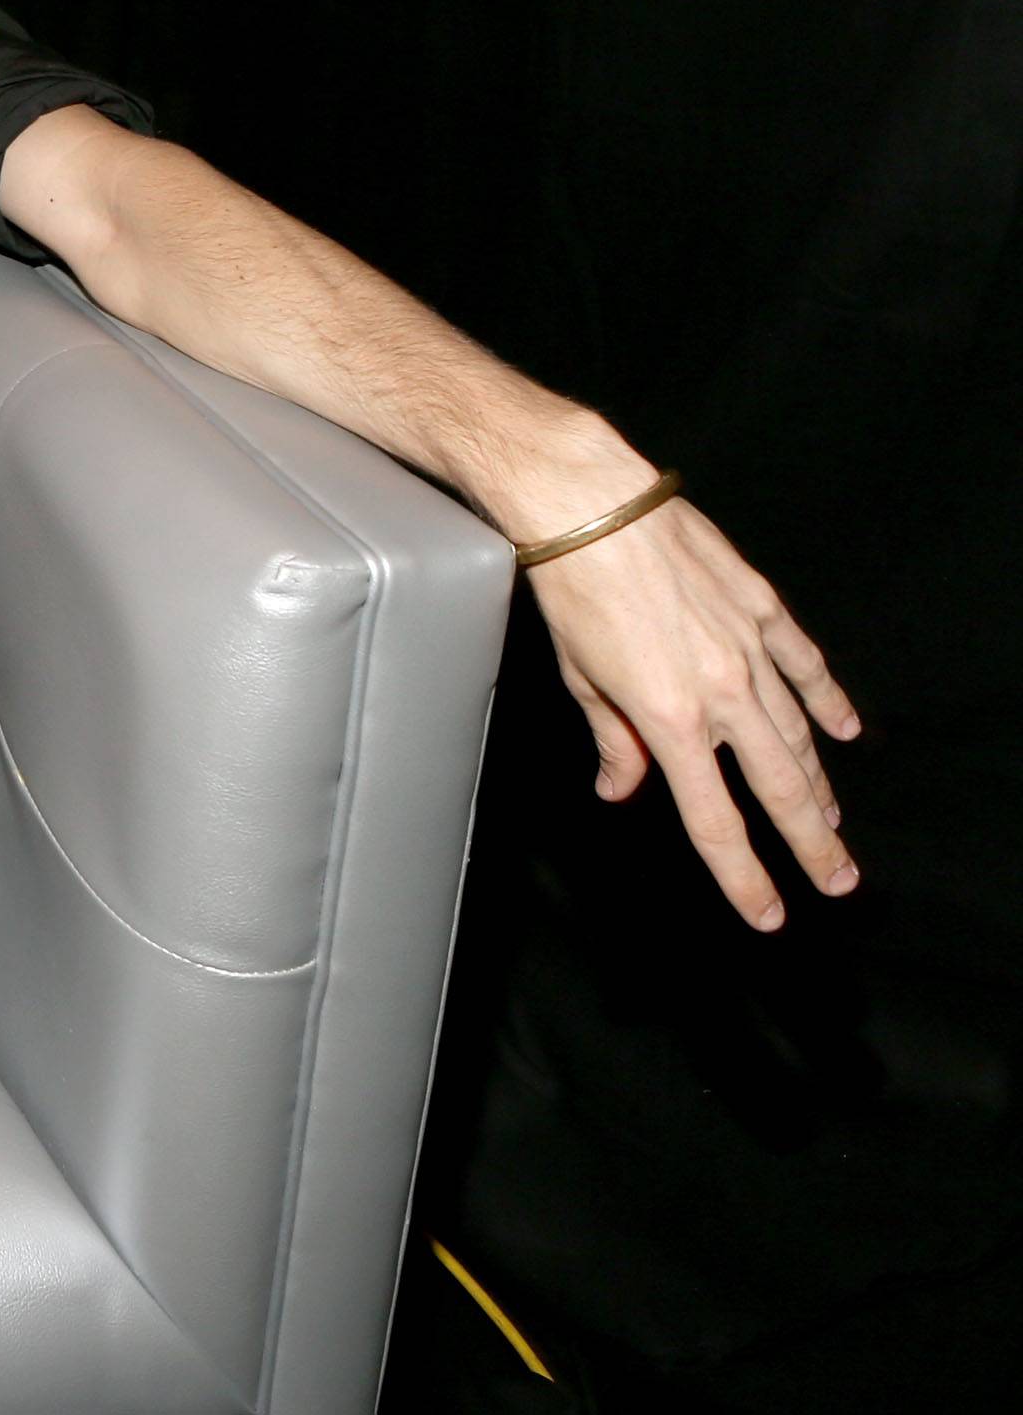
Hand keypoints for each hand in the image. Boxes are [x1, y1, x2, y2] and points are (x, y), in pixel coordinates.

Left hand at [526, 494, 860, 928]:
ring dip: (818, 782)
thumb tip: (624, 785)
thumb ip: (614, 739)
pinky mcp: (760, 607)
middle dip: (812, 842)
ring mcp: (748, 648)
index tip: (768, 913)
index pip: (714, 820)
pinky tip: (846, 730)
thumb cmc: (570, 588)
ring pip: (798, 733)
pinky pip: (804, 666)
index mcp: (670, 719)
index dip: (743, 875)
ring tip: (832, 821)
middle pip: (779, 787)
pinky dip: (827, 700)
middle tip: (837, 881)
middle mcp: (721, 692)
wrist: (592, 505)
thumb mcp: (579, 678)